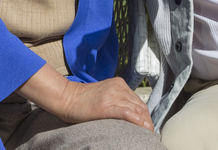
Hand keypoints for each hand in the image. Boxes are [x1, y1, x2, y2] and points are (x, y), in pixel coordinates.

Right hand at [19, 66, 153, 130]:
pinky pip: (125, 112)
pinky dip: (136, 120)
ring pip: (136, 109)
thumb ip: (118, 100)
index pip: (139, 101)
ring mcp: (112, 95)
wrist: (66, 98)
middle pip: (140, 106)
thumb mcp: (105, 95)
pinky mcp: (105, 105)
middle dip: (147, 120)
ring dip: (144, 122)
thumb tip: (131, 115)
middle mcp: (118, 88)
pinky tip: (143, 126)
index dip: (146, 115)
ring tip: (148, 133)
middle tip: (150, 132)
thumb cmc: (83, 100)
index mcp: (119, 84)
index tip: (148, 126)